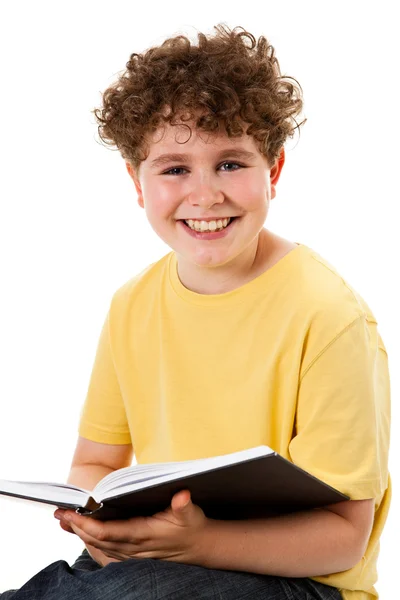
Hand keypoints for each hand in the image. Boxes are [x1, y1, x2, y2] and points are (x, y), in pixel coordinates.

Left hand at [54, 490, 209, 566]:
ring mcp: (132, 555)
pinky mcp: (132, 558)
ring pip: (99, 548)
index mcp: (143, 534)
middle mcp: (134, 548)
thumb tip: (181, 496)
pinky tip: (82, 537)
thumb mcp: (191, 512)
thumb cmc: (191, 525)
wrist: (199, 546)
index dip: (86, 525)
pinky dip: (91, 546)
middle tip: (59, 513)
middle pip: (97, 540)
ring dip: (80, 536)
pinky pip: (106, 555)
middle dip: (76, 527)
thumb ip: (184, 504)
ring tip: (64, 522)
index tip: (71, 513)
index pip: (107, 532)